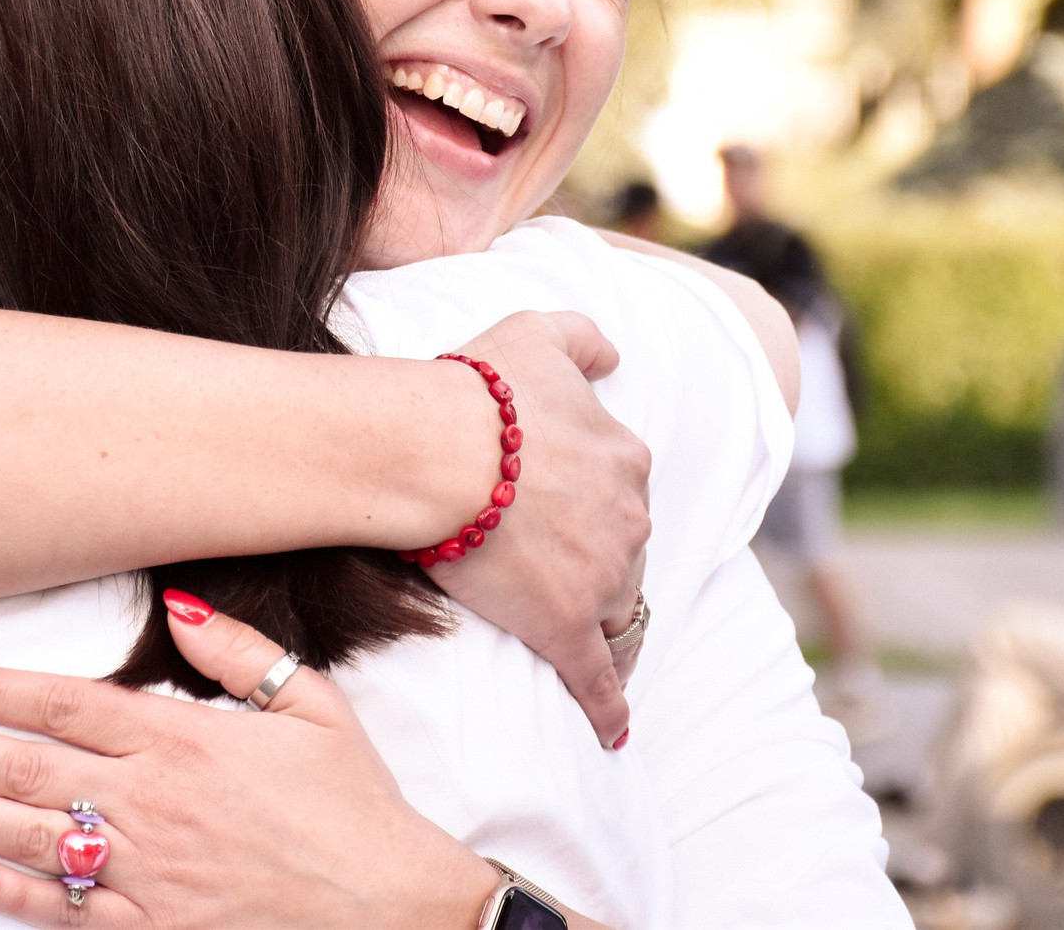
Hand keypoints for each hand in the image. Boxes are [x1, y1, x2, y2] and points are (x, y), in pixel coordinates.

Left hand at [0, 593, 502, 929]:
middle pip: (22, 767)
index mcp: (184, 741)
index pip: (61, 704)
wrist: (394, 910)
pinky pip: (61, 912)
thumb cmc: (357, 807)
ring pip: (24, 837)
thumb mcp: (313, 706)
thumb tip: (177, 600)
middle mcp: (152, 803)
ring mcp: (145, 873)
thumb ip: (239, 652)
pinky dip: (7, 893)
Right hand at [425, 311, 650, 743]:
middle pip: (626, 556)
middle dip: (602, 565)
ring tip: (583, 645)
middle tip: (557, 573)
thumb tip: (616, 355)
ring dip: (604, 626)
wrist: (434, 449)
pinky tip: (615, 730)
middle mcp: (629, 519)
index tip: (569, 515)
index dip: (597, 507)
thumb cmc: (478, 390)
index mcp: (625, 457)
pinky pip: (597, 678)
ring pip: (616, 613)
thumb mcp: (538, 333)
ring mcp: (601, 578)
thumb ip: (584, 337)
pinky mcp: (564, 627)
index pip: (624, 494)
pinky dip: (608, 707)